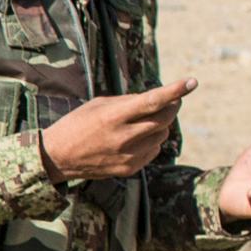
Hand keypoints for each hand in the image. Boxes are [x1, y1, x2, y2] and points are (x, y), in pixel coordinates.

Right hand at [39, 80, 187, 181]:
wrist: (57, 157)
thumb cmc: (77, 124)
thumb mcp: (98, 105)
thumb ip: (128, 101)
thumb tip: (157, 99)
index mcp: (113, 117)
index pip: (152, 102)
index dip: (174, 91)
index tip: (192, 82)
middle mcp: (122, 137)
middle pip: (164, 119)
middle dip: (172, 106)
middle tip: (172, 100)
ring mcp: (127, 155)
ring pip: (162, 135)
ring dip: (160, 125)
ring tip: (141, 123)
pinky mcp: (129, 168)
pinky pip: (154, 150)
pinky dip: (152, 141)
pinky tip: (135, 139)